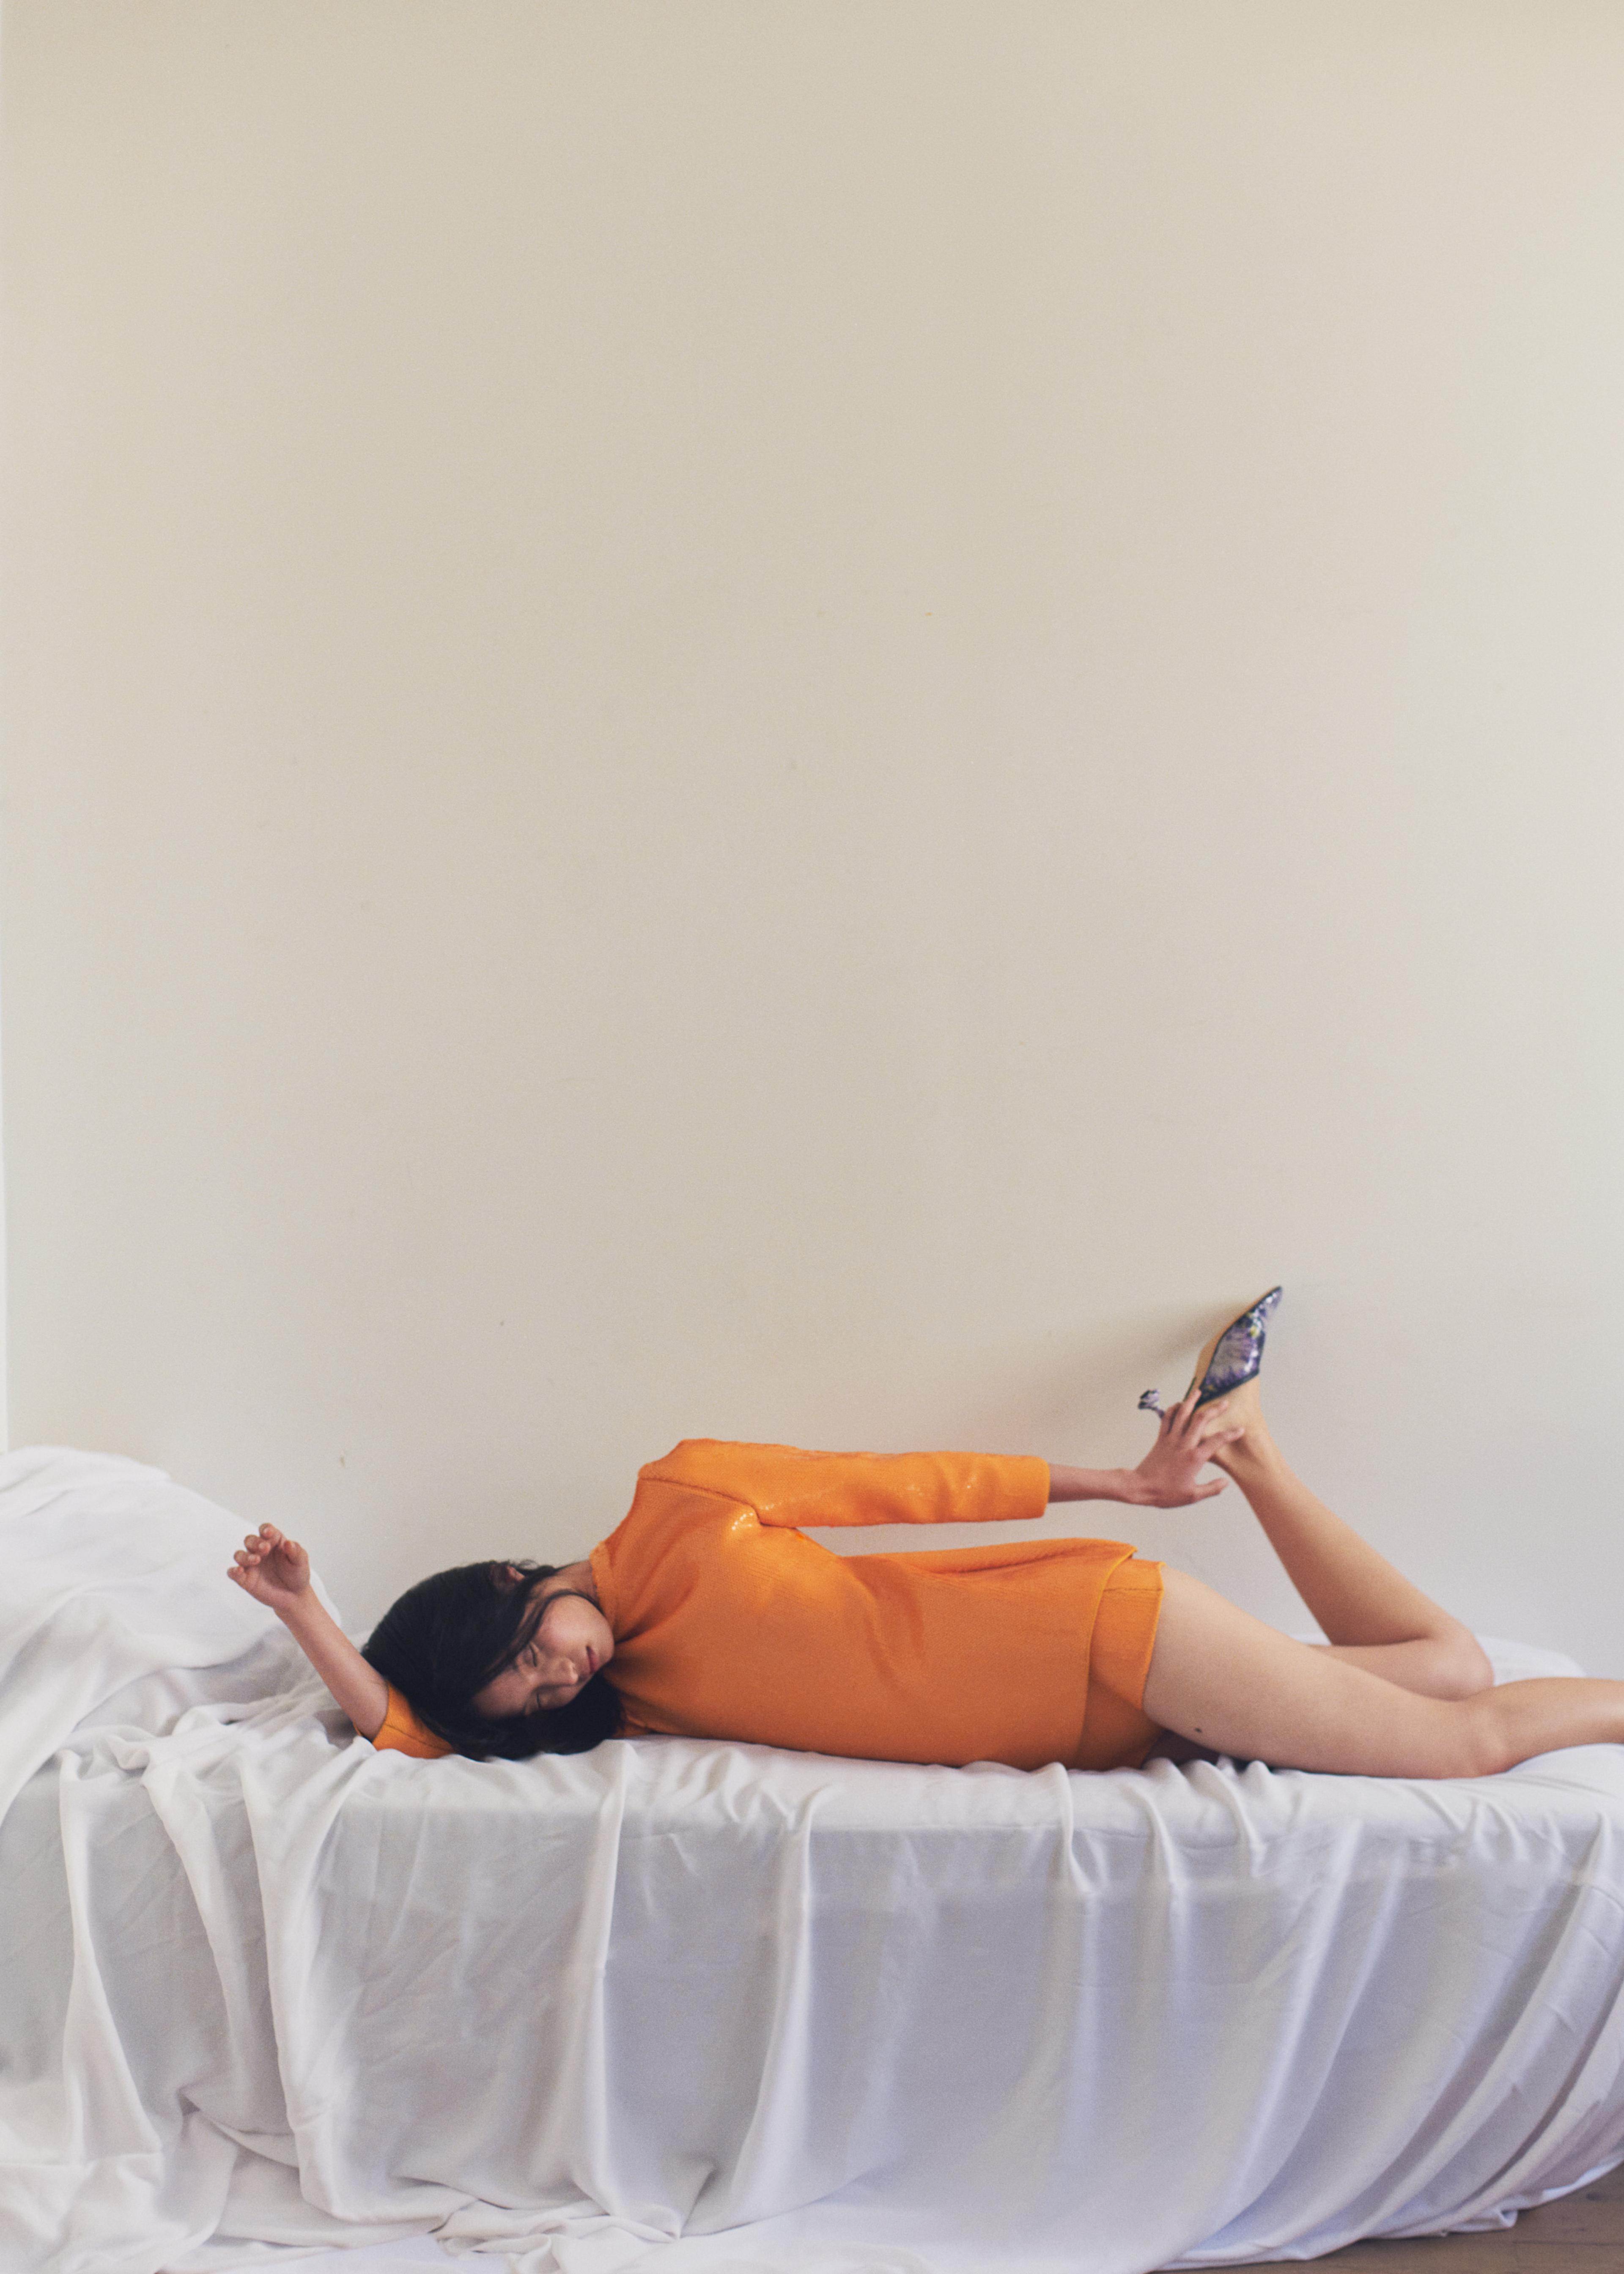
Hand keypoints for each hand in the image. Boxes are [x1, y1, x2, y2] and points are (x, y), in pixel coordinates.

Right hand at [228, 1523, 312, 1615]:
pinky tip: (239, 1571)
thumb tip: (288, 1543)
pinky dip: (233, 1571)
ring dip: (245, 1556)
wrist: (295, 1595)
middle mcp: (259, 1551)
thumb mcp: (301, 1562)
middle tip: (265, 1548)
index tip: (269, 1533)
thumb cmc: (297, 1574)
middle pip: (250, 1540)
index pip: (265, 1530)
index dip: (265, 1529)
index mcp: (273, 1541)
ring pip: (239, 1555)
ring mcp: (251, 1565)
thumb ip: (296, 1551)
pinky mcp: (245, 1579)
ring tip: (256, 1560)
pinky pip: (234, 1573)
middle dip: (255, 1542)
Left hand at [1123, 1392, 1240, 1507]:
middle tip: (1224, 1402)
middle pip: (1200, 1420)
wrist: (1141, 1487)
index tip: (1240, 1429)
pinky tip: (1178, 1404)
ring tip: (1198, 1391)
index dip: (1230, 1434)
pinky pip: (1166, 1419)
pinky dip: (1173, 1410)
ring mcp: (1171, 1439)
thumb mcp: (1193, 1496)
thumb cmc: (1166, 1493)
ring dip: (1191, 1401)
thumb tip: (1226, 1482)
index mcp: (1194, 1458)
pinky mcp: (1161, 1439)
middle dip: (1214, 1409)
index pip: (1217, 1441)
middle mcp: (1184, 1444)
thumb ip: (1211, 1489)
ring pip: (1182, 1414)